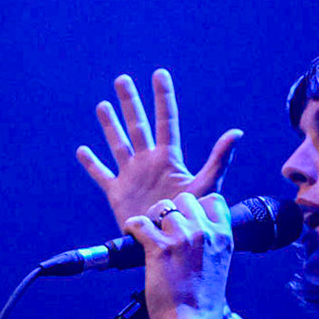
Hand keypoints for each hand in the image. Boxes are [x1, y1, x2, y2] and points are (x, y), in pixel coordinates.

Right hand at [78, 70, 240, 231]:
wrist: (168, 244)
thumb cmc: (190, 217)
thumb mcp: (206, 186)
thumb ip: (219, 159)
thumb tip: (236, 132)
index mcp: (169, 158)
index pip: (166, 120)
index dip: (163, 97)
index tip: (159, 74)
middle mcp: (149, 162)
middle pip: (137, 125)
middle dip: (130, 102)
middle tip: (122, 79)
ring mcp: (132, 175)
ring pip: (118, 143)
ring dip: (110, 124)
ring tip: (102, 105)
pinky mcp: (117, 193)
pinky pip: (101, 175)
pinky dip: (91, 163)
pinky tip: (82, 150)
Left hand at [124, 191, 232, 318]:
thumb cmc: (202, 304)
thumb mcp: (217, 267)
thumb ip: (208, 246)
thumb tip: (192, 237)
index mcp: (222, 237)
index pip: (213, 201)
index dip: (197, 207)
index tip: (188, 220)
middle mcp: (204, 233)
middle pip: (185, 199)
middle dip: (172, 211)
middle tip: (164, 230)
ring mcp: (182, 238)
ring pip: (161, 208)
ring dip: (152, 219)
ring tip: (148, 236)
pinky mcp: (159, 248)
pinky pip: (140, 223)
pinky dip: (132, 227)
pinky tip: (133, 235)